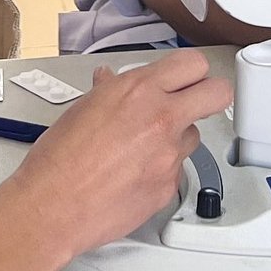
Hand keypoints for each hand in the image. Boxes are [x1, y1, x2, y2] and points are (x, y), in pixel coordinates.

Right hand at [0, 50, 230, 263]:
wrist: (52, 206)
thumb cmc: (58, 160)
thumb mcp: (81, 108)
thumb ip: (108, 92)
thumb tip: (111, 82)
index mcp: (138, 91)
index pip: (193, 64)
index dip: (192, 72)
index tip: (187, 78)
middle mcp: (161, 119)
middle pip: (218, 93)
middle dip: (209, 96)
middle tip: (194, 103)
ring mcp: (169, 155)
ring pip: (194, 136)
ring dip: (176, 138)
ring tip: (142, 148)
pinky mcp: (169, 187)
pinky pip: (177, 171)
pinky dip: (160, 170)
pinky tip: (133, 174)